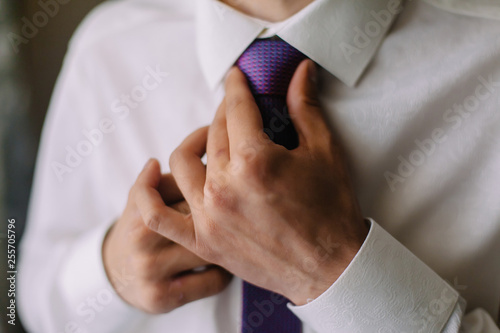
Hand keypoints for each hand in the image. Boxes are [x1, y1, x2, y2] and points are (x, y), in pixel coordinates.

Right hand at [102, 160, 231, 313]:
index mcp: (141, 213)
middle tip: (236, 213)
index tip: (226, 190)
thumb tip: (155, 163)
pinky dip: (224, 272)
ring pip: (211, 251)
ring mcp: (152, 273)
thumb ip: (153, 182)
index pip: (189, 191)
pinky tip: (222, 264)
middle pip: (202, 219)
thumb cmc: (138, 228)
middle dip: (222, 215)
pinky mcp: (163, 299)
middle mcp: (143, 243)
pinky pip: (212, 282)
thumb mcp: (138, 201)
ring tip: (234, 236)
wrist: (114, 274)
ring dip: (228, 243)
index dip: (213, 189)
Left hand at [137, 60, 368, 304]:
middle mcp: (224, 186)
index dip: (238, 88)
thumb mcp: (324, 152)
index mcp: (254, 160)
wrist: (331, 269)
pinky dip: (147, 193)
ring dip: (194, 142)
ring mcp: (208, 216)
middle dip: (225, 114)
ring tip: (209, 139)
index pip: (237, 109)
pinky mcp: (202, 241)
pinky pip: (157, 215)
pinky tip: (153, 172)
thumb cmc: (332, 210)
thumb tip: (301, 70)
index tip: (237, 78)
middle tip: (237, 110)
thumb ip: (305, 107)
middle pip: (213, 133)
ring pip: (183, 162)